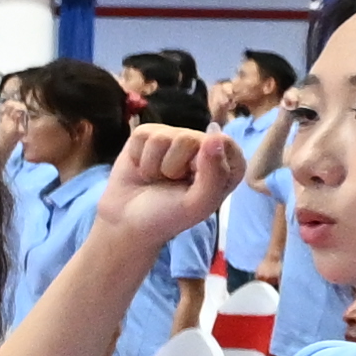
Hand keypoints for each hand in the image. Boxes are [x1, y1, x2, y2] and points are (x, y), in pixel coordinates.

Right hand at [104, 121, 251, 245]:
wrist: (127, 220)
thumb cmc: (169, 214)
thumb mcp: (199, 203)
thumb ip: (215, 173)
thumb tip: (214, 136)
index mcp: (228, 163)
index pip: (224, 142)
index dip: (204, 164)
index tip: (195, 184)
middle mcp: (204, 145)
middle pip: (188, 138)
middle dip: (173, 168)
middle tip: (172, 183)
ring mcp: (176, 137)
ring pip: (162, 138)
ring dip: (154, 166)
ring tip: (158, 178)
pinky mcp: (149, 134)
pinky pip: (143, 136)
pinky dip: (139, 158)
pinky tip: (143, 170)